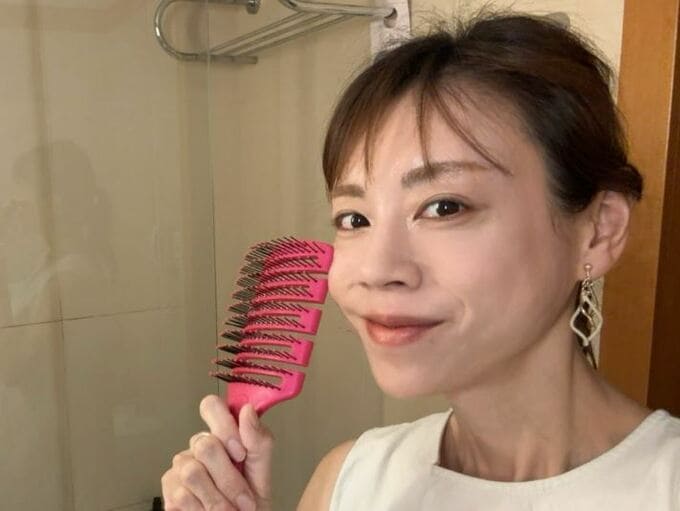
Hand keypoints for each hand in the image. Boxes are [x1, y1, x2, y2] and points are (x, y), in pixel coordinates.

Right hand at [161, 395, 273, 510]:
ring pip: (192, 472)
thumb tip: (248, 410)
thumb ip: (259, 441)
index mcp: (223, 434)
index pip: (211, 406)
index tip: (240, 453)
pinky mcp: (169, 488)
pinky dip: (202, 509)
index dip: (224, 426)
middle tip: (245, 500)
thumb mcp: (262, 471)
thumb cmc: (250, 501)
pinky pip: (181, 495)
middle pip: (205, 445)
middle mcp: (199, 445)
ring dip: (217, 500)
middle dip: (229, 480)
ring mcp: (181, 466)